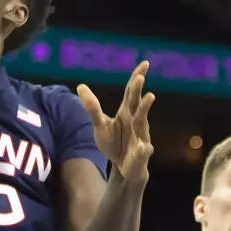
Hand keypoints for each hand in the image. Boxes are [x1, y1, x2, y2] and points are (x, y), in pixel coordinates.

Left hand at [77, 62, 153, 182]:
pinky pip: (143, 151)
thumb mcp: (100, 125)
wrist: (124, 167)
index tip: (145, 63)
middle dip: (138, 90)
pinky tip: (143, 147)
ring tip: (150, 96)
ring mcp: (141, 136)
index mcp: (126, 112)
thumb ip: (92, 107)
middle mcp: (136, 120)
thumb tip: (80, 85)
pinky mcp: (141, 154)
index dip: (137, 77)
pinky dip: (143, 149)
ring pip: (143, 122)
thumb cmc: (114, 143)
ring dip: (145, 109)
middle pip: (136, 102)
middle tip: (140, 77)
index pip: (131, 92)